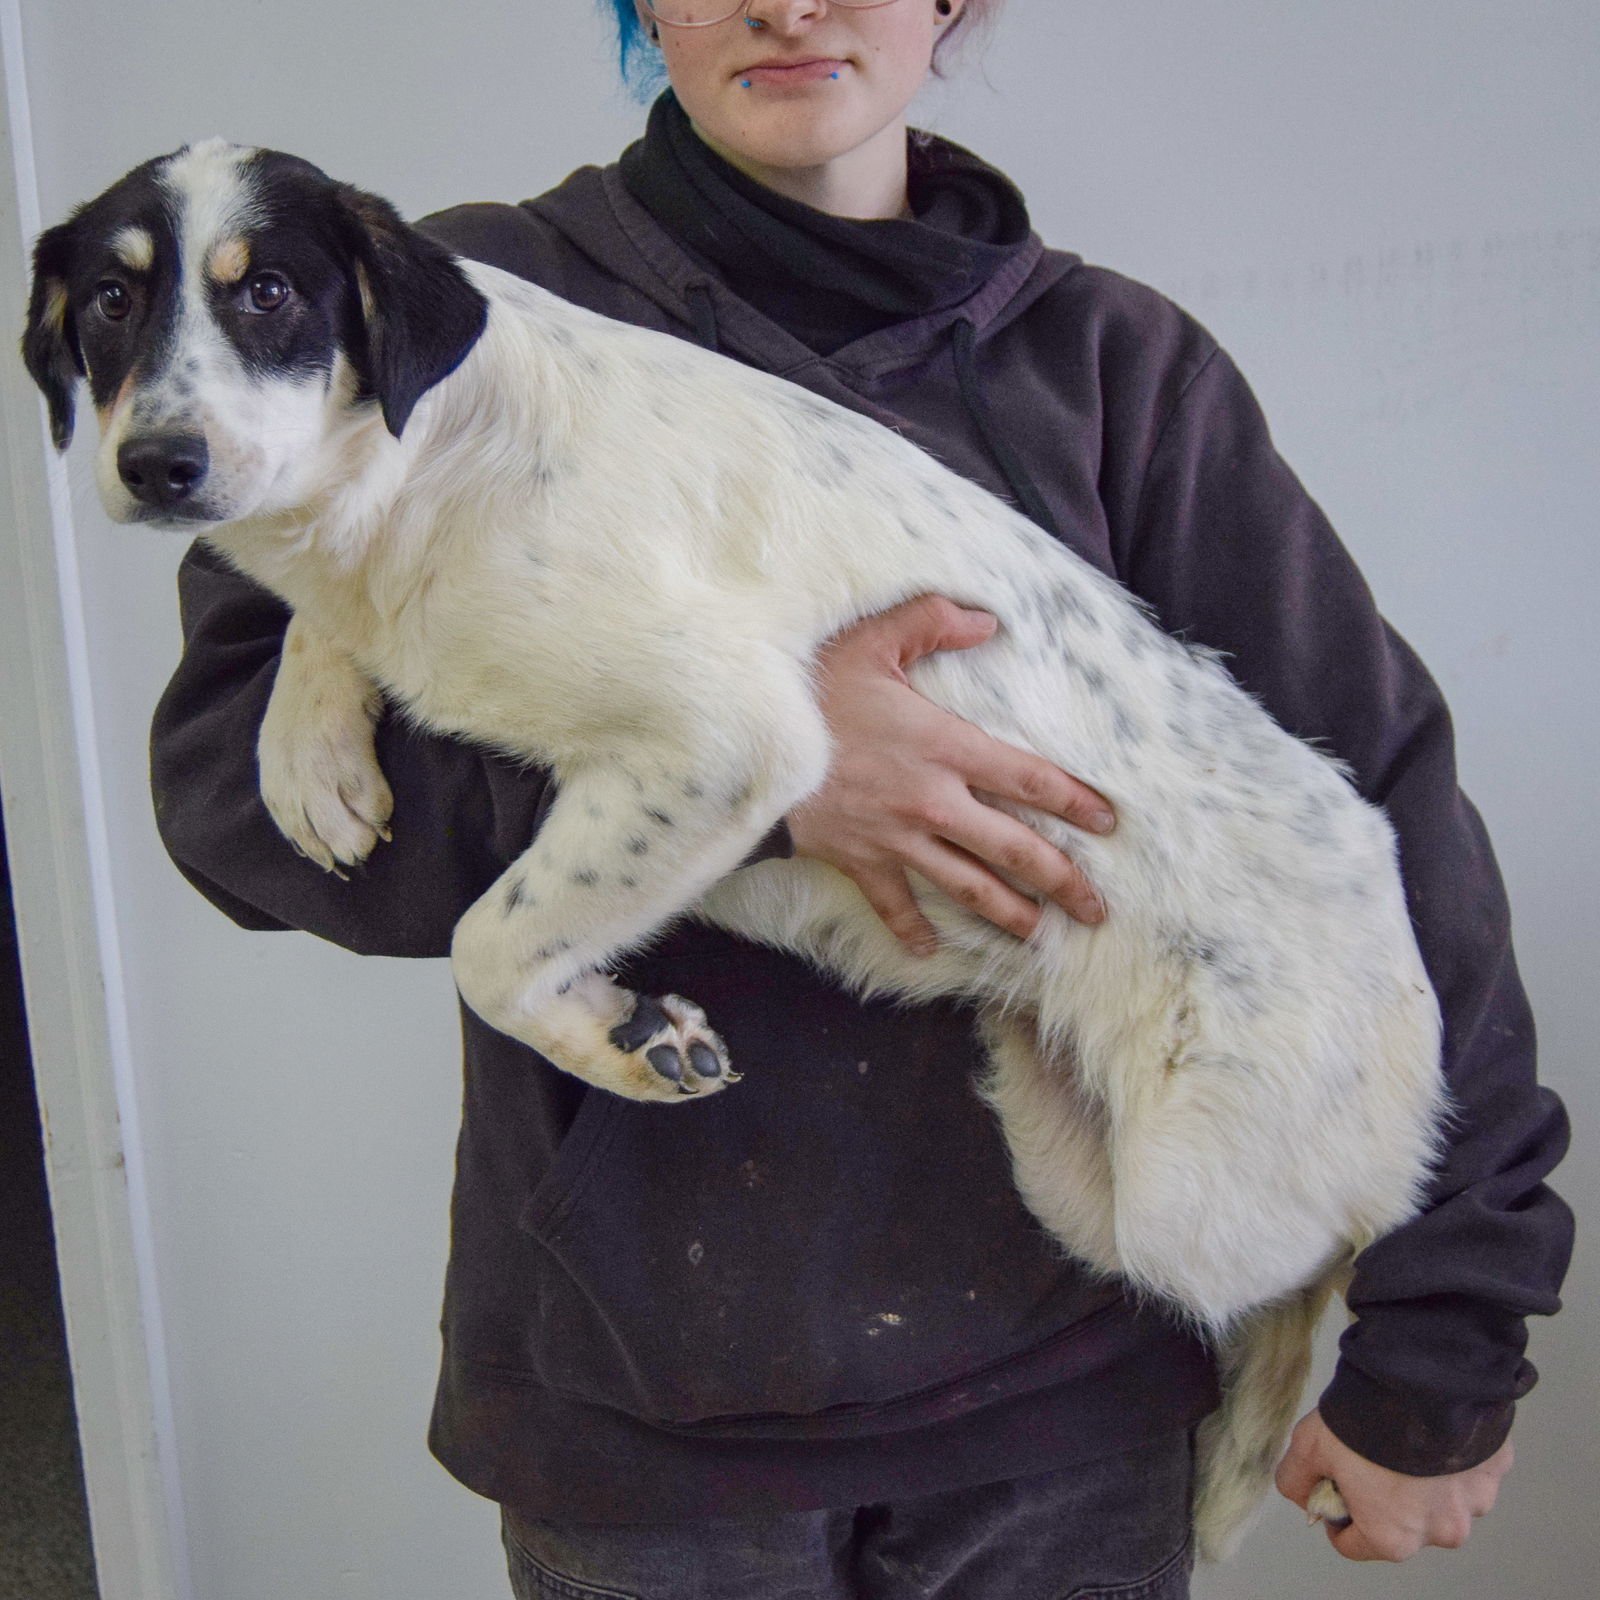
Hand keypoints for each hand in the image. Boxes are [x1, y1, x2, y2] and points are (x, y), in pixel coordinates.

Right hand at [786, 595, 1114, 953]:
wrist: (746, 747)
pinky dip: (911, 928)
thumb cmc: (809, 688)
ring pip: (967, 886)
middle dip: (1061, 881)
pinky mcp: (860, 860)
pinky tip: (930, 948)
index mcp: (946, 747)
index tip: (1108, 823)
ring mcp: (896, 838)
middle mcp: (932, 801)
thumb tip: (987, 619)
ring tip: (1040, 936)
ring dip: (1008, 914)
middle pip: (1013, 849)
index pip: (1028, 779)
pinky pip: (893, 904)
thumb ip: (931, 621)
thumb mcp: (871, 639)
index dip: (1074, 802)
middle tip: (1095, 909)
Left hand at [1275, 1408, 1512, 1561]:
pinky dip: (1451, 1454)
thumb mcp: (1307, 1447)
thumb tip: (1303, 1493)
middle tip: (1367, 1452)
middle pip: (1399, 1522)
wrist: (1420, 1379)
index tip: (1332, 1485)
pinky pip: (1467, 1469)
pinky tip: (1433, 1425)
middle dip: (1381, 1495)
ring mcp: (1475, 1503)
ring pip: (1438, 1497)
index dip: (1334, 1514)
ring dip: (1423, 1477)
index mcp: (1392, 1538)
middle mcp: (1440, 1533)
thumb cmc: (1365, 1420)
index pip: (1352, 1544)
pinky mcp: (1496, 1471)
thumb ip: (1297, 1480)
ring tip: (1403, 1436)